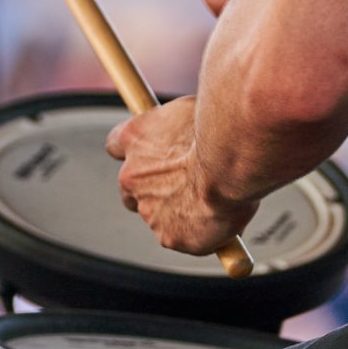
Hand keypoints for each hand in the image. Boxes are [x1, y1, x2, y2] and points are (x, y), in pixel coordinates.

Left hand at [106, 96, 255, 255]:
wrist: (231, 161)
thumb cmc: (220, 127)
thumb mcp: (192, 111)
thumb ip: (179, 128)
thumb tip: (189, 131)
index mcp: (135, 138)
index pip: (116, 145)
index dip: (136, 151)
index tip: (151, 152)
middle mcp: (131, 175)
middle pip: (129, 188)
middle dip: (150, 189)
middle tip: (183, 186)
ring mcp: (148, 209)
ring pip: (157, 215)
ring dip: (179, 211)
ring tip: (214, 200)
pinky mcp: (168, 236)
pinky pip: (182, 237)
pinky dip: (199, 233)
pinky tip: (221, 217)